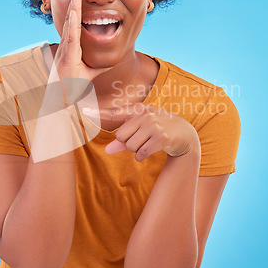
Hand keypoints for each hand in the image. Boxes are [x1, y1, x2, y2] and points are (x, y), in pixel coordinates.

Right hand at [51, 0, 112, 83]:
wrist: (62, 100)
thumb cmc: (71, 87)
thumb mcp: (91, 74)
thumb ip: (101, 65)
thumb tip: (114, 59)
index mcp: (72, 47)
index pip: (75, 24)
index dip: (76, 9)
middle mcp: (67, 45)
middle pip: (71, 19)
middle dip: (73, 1)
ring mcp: (66, 49)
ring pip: (70, 23)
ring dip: (73, 6)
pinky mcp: (67, 56)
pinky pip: (71, 36)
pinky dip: (72, 23)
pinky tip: (74, 11)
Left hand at [83, 102, 200, 160]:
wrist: (185, 134)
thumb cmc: (157, 130)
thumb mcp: (141, 130)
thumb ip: (123, 140)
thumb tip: (107, 151)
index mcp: (138, 110)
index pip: (114, 112)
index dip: (98, 113)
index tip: (82, 110)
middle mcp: (144, 115)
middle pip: (120, 136)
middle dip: (127, 143)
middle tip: (140, 139)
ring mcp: (153, 125)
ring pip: (129, 146)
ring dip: (135, 150)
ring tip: (147, 143)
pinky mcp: (161, 138)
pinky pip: (140, 153)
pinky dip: (141, 156)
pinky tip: (149, 151)